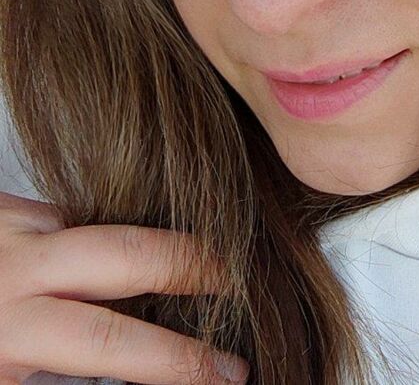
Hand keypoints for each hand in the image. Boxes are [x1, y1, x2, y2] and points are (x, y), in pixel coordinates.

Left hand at [0, 192, 248, 383]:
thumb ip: (66, 378)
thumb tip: (136, 374)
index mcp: (9, 333)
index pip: (115, 346)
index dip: (180, 362)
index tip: (229, 372)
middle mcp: (15, 270)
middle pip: (126, 253)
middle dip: (192, 265)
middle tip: (238, 280)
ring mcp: (9, 229)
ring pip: (99, 221)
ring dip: (149, 239)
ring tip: (196, 259)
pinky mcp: (2, 208)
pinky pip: (68, 212)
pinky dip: (98, 231)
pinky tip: (116, 250)